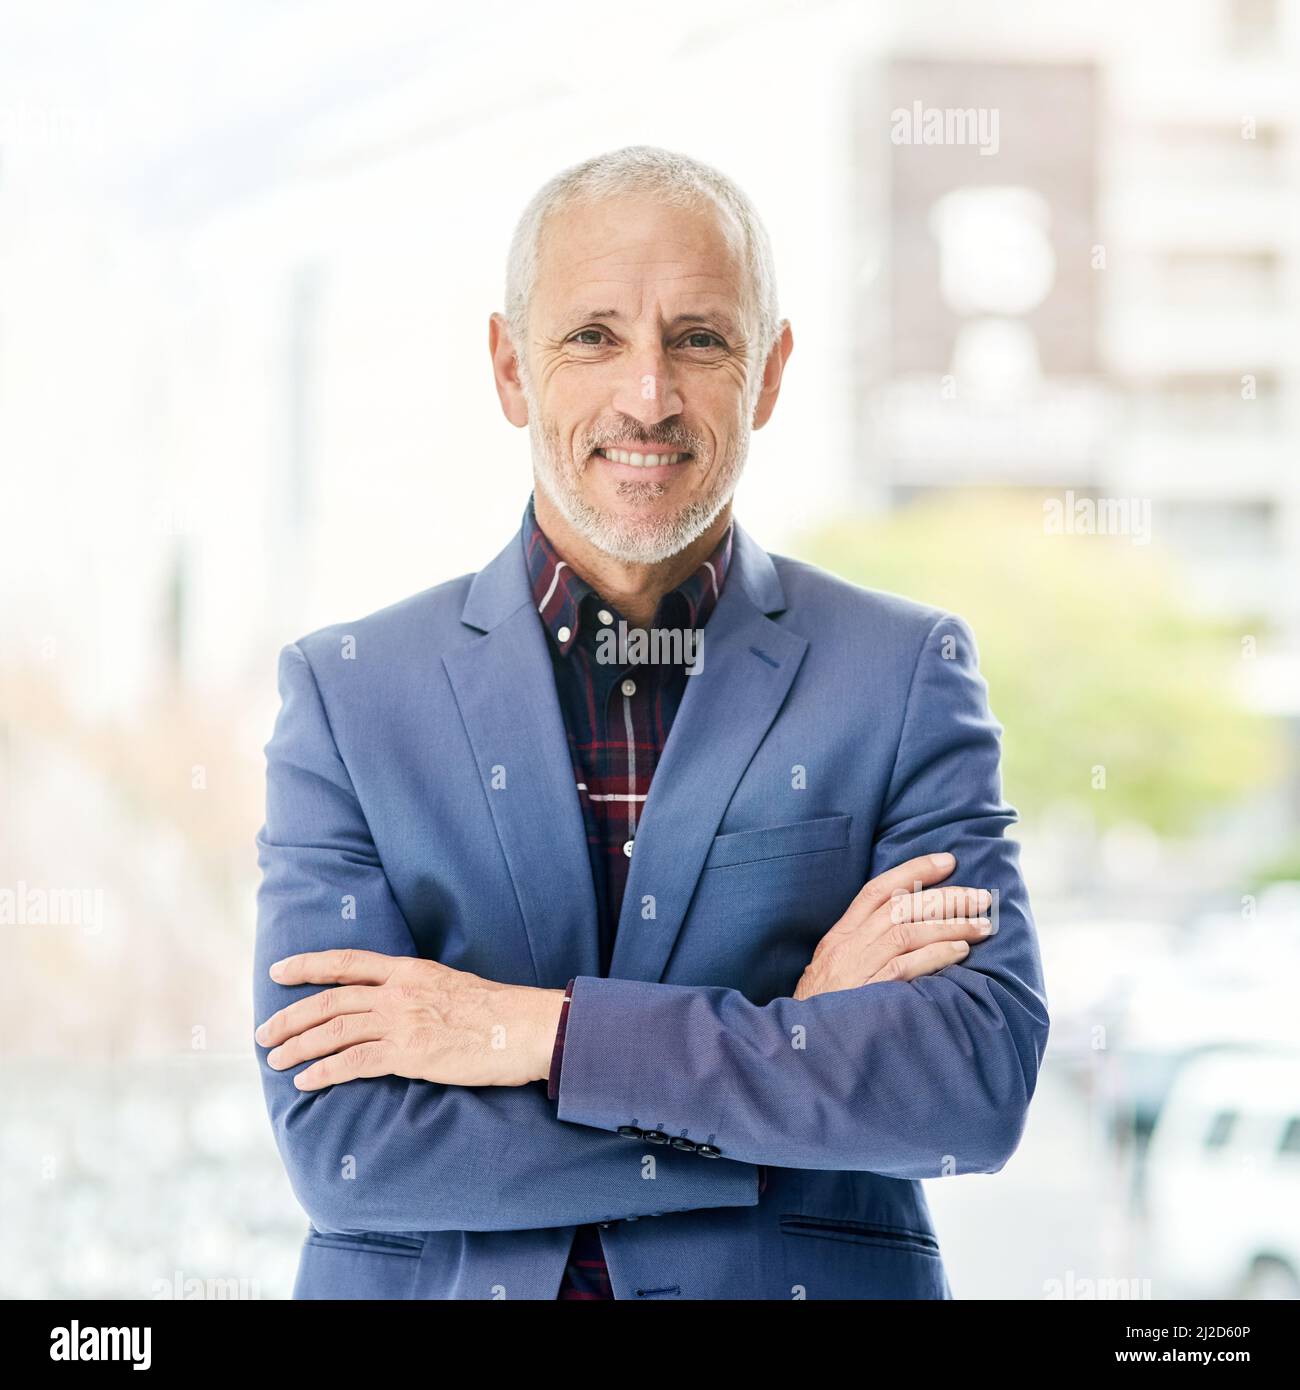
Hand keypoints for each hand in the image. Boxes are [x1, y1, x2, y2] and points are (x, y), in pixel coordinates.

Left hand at [255, 949, 565, 1090]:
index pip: (347, 963)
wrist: (525, 1026)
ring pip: (333, 1031)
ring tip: (275, 1061)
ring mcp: (401, 1022)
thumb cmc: (498, 1012)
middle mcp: (398, 992)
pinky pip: (353, 1063)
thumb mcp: (452, 986)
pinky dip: (324, 1072)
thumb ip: (419, 992)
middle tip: (264, 1034)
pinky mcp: (408, 1054)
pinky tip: (306, 1081)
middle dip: (290, 1017)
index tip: (279, 971)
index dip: (308, 966)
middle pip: (329, 1001)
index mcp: (409, 971)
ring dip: (298, 1047)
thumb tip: (400, 1005)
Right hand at [793, 852, 991, 999]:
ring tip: (983, 925)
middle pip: (899, 907)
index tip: (948, 861)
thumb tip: (913, 931)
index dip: (914, 871)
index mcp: (839, 937)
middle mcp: (846, 947)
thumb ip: (866, 951)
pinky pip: (903, 967)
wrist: (798, 1048)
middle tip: (982, 897)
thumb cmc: (826, 1012)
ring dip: (949, 924)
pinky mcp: (865, 995)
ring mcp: (854, 970)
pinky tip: (961, 951)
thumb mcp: (836, 973)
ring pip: (905, 932)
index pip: (877, 891)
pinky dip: (934, 955)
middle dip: (945, 897)